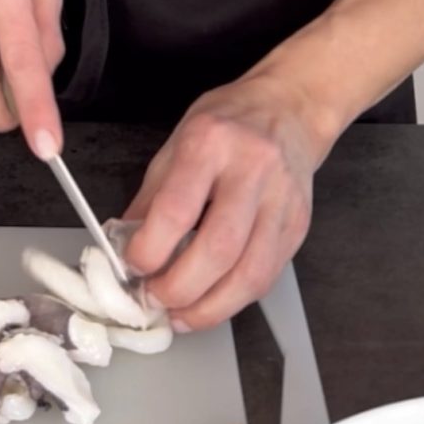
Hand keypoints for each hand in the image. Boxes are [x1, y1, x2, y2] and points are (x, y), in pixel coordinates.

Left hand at [123, 74, 331, 330]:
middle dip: (180, 288)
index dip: (150, 248)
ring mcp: (282, 200)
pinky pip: (267, 274)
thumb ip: (152, 195)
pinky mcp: (299, 225)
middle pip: (218, 248)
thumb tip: (124, 244)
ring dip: (211, 307)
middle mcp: (252, 170)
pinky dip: (236, 297)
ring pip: (250, 272)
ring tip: (180, 316)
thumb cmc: (227, 122)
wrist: (289, 107)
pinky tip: (211, 302)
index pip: (177, 209)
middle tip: (153, 300)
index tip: (131, 266)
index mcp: (211, 142)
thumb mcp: (177, 142)